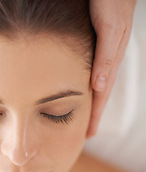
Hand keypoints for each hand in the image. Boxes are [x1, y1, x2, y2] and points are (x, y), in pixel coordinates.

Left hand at [88, 0, 136, 136]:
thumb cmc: (111, 2)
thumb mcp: (110, 29)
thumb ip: (106, 56)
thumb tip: (99, 86)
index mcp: (109, 62)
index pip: (101, 96)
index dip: (95, 115)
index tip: (88, 135)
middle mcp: (105, 61)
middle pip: (98, 95)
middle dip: (93, 116)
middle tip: (86, 135)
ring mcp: (101, 56)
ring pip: (96, 86)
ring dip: (91, 104)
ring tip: (84, 119)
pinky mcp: (96, 48)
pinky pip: (92, 73)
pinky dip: (88, 87)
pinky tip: (84, 91)